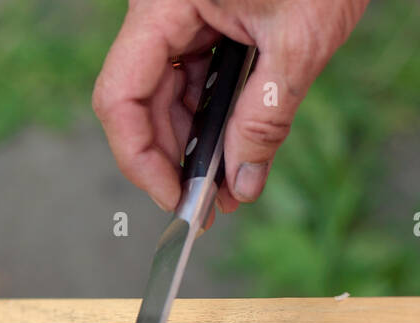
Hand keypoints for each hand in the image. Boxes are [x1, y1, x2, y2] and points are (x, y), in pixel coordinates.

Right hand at [92, 0, 367, 213]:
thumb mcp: (300, 42)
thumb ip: (264, 118)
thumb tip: (241, 184)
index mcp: (164, 5)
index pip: (120, 97)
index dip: (140, 158)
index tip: (173, 197)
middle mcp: (159, 12)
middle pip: (138, 103)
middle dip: (171, 158)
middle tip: (205, 206)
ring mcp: (178, 17)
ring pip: (164, 96)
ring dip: (193, 144)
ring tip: (226, 185)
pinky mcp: (201, 21)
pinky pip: (191, 79)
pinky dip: (211, 117)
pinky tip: (232, 149)